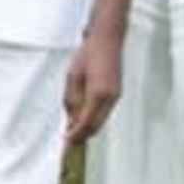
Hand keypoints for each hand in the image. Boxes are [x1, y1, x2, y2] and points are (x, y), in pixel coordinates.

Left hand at [62, 25, 124, 148]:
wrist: (107, 40)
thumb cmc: (88, 54)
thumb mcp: (72, 78)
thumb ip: (71, 100)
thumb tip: (71, 120)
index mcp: (98, 93)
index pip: (86, 123)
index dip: (75, 135)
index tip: (66, 143)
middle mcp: (110, 98)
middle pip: (96, 126)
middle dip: (82, 135)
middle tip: (69, 141)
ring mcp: (116, 96)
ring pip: (101, 121)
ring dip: (88, 127)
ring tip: (73, 128)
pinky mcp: (116, 94)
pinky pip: (104, 113)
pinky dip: (94, 118)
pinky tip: (83, 116)